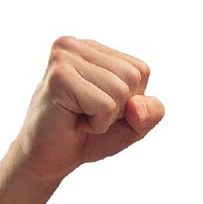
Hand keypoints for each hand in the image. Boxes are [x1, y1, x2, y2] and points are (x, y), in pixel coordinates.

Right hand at [13, 36, 163, 183]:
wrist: (50, 158)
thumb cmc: (90, 136)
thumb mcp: (133, 124)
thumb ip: (152, 112)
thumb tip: (138, 105)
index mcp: (94, 49)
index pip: (141, 70)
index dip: (131, 101)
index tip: (101, 107)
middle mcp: (76, 45)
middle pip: (133, 77)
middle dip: (119, 108)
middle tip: (88, 113)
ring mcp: (64, 56)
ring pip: (121, 90)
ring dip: (106, 117)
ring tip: (80, 116)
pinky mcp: (59, 76)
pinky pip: (105, 106)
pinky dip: (97, 124)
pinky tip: (74, 119)